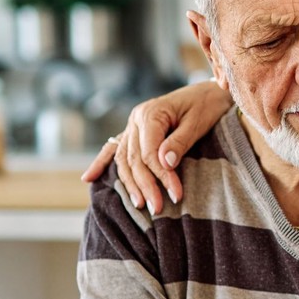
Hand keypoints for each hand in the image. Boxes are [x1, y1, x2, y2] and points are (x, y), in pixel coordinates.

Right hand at [80, 80, 231, 214]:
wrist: (209, 91)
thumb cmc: (206, 105)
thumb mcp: (197, 122)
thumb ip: (179, 142)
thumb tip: (164, 163)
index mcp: (151, 113)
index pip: (149, 152)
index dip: (161, 176)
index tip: (176, 194)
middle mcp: (136, 119)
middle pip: (134, 159)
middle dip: (145, 186)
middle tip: (158, 208)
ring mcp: (132, 126)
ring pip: (123, 159)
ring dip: (130, 184)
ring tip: (141, 205)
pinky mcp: (134, 132)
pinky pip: (115, 150)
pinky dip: (101, 163)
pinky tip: (88, 178)